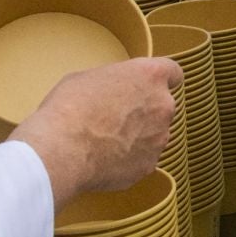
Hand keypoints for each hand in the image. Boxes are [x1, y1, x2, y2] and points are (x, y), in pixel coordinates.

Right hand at [10, 57, 181, 208]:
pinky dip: (130, 158)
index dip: (160, 79)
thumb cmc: (69, 109)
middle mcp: (163, 105)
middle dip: (145, 109)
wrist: (62, 150)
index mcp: (150, 76)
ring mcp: (159, 137)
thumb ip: (114, 81)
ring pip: (155, 133)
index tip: (150, 85)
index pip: (172, 72)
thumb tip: (114, 90)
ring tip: (107, 140)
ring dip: (139, 135)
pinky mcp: (149, 164)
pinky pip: (144, 158)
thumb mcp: (88, 77)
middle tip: (115, 116)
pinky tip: (105, 157)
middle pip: (162, 105)